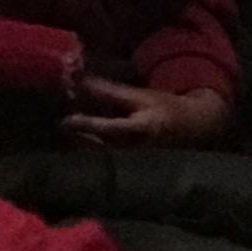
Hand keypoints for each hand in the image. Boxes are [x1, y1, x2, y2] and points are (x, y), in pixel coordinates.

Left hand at [62, 75, 233, 148]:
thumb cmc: (163, 109)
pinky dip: (88, 150)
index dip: (88, 124)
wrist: (192, 129)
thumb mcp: (140, 97)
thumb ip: (110, 92)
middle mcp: (137, 150)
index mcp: (143, 129)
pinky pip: (103, 161)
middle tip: (59, 123)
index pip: (111, 128)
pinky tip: (77, 140)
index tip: (66, 120)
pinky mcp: (129, 170)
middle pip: (99, 147)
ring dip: (79, 143)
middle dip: (77, 136)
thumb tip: (81, 80)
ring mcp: (133, 163)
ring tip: (66, 130)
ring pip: (99, 156)